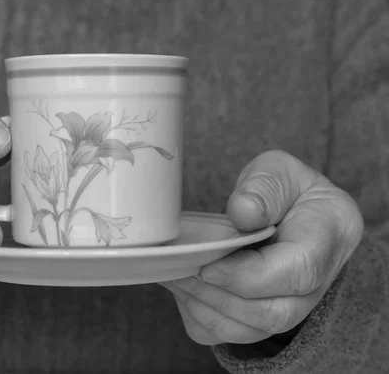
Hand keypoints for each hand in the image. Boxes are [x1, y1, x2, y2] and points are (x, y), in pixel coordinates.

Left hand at [161, 150, 363, 344]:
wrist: (291, 212)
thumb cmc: (285, 189)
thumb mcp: (277, 170)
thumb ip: (263, 188)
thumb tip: (242, 214)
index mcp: (329, 235)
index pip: (298, 272)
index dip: (248, 276)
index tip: (207, 267)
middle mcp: (320, 282)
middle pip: (274, 312)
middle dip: (220, 296)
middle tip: (183, 270)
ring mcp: (295, 305)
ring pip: (251, 329)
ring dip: (206, 307)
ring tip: (175, 276)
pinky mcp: (265, 317)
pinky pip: (230, 334)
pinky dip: (200, 317)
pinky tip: (181, 288)